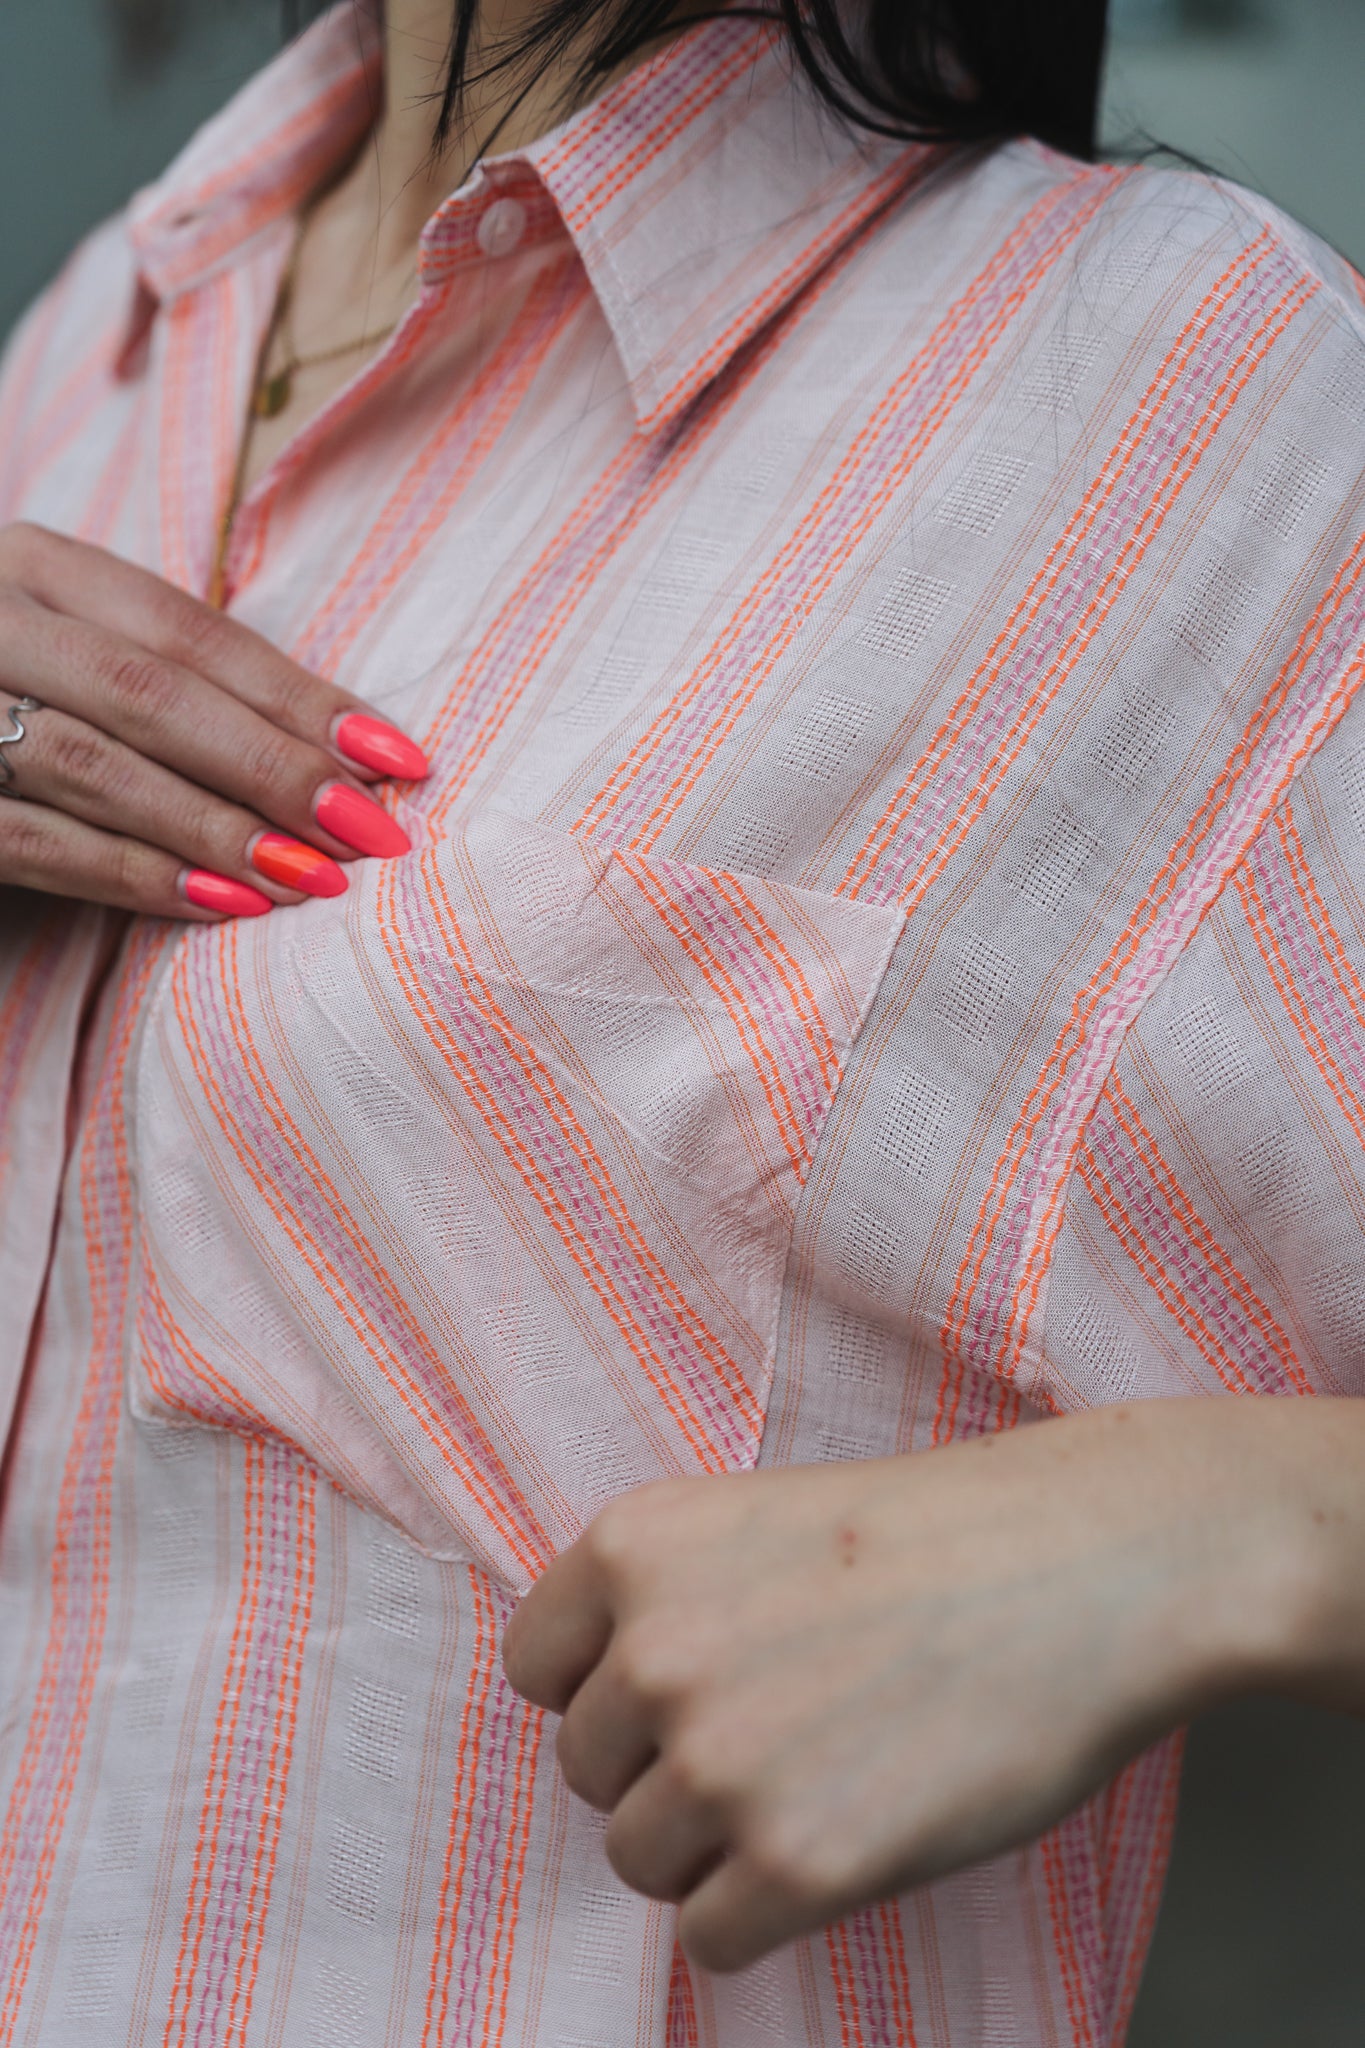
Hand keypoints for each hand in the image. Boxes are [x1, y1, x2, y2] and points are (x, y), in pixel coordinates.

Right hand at [0, 522, 427, 918]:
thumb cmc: (14, 704)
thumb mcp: (78, 660)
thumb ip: (171, 683)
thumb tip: (344, 750)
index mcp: (30, 565)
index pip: (187, 631)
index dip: (298, 695)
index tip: (399, 757)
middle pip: (149, 690)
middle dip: (273, 765)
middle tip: (373, 832)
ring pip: (92, 762)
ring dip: (215, 826)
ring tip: (312, 877)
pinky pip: (33, 838)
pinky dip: (131, 874)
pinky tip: (218, 902)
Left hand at [504, 1399, 1329, 1971]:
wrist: (1081, 1569)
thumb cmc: (933, 1541)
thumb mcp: (758, 1521)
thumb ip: (664, 1602)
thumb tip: (603, 1706)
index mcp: (633, 1548)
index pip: (535, 1669)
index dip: (605, 1689)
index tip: (680, 1689)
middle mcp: (652, 1654)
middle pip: (587, 1772)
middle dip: (662, 1769)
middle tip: (778, 1733)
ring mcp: (719, 1764)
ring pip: (640, 1860)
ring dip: (713, 1845)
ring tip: (816, 1781)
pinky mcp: (796, 1865)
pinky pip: (709, 1936)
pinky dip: (761, 1912)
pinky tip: (836, 1846)